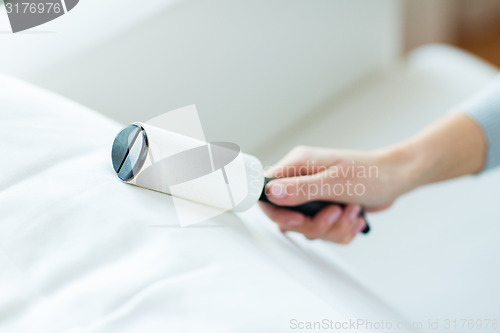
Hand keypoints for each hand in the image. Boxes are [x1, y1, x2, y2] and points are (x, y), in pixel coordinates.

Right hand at [260, 145, 410, 243]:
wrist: (397, 177)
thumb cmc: (372, 172)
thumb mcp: (335, 182)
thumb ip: (302, 189)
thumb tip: (271, 192)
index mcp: (297, 165)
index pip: (266, 191)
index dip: (277, 211)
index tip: (300, 218)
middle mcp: (301, 180)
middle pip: (287, 216)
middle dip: (315, 224)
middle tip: (336, 214)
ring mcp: (312, 195)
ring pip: (306, 228)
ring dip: (332, 229)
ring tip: (351, 213)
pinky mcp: (324, 208)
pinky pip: (322, 231)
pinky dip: (340, 231)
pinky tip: (354, 218)